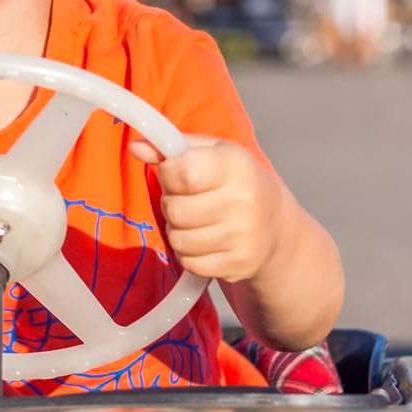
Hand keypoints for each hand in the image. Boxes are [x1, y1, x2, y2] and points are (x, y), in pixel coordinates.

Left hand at [129, 133, 283, 284]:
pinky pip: (189, 263)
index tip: (177, 172)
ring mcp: (243, 236)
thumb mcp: (210, 153)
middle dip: (172, 204)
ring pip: (178, 240)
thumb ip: (171, 148)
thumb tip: (136, 147)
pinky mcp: (239, 265)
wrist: (276, 225)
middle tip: (188, 199)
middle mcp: (244, 201)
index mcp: (235, 165)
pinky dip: (189, 254)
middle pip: (175, 210)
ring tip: (196, 219)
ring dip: (179, 230)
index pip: (181, 172)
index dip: (169, 173)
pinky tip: (204, 240)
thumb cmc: (234, 181)